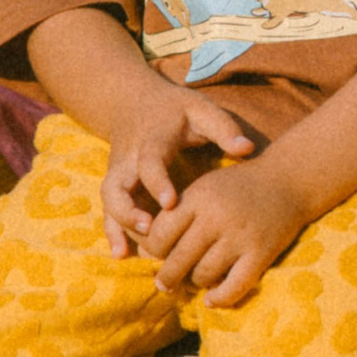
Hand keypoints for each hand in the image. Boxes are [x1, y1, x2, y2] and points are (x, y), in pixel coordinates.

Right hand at [100, 88, 260, 257]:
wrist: (135, 102)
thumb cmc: (177, 111)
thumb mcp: (201, 110)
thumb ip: (223, 128)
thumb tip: (247, 148)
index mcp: (153, 138)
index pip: (150, 159)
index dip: (157, 180)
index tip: (170, 203)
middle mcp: (129, 157)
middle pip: (116, 184)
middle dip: (127, 209)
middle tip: (149, 230)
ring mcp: (118, 172)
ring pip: (109, 201)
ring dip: (117, 226)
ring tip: (128, 252)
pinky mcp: (115, 185)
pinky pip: (109, 209)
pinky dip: (112, 231)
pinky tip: (121, 254)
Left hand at [138, 157, 316, 306]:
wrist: (289, 179)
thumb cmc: (239, 187)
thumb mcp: (204, 188)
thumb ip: (177, 214)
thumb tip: (143, 250)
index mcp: (197, 197)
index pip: (160, 234)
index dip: (152, 250)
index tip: (156, 257)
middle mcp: (216, 216)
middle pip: (177, 259)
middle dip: (167, 277)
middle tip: (165, 284)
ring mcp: (239, 236)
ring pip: (203, 275)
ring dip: (196, 284)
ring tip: (195, 282)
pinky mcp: (261, 253)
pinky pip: (234, 286)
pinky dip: (220, 298)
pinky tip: (212, 300)